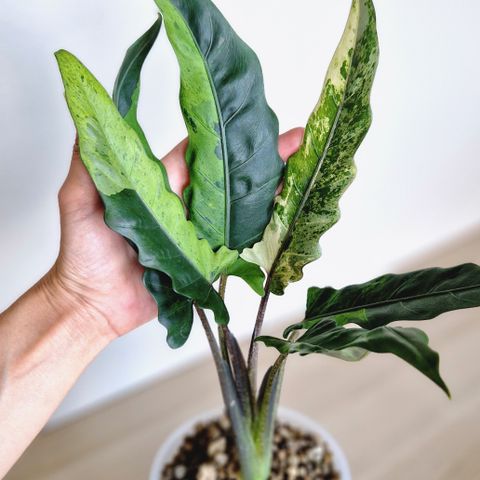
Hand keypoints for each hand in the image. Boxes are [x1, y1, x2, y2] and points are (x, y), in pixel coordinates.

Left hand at [46, 128, 303, 340]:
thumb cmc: (82, 254)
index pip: (197, 153)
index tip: (249, 119)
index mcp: (159, 186)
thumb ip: (88, 165)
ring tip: (298, 171)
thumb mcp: (78, 202)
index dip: (224, 137)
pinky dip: (259, 229)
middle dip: (260, 159)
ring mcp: (195, 234)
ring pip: (237, 208)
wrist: (94, 304)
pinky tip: (281, 213)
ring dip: (266, 190)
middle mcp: (182, 206)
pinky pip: (234, 243)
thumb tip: (88, 117)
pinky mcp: (203, 261)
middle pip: (227, 178)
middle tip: (293, 141)